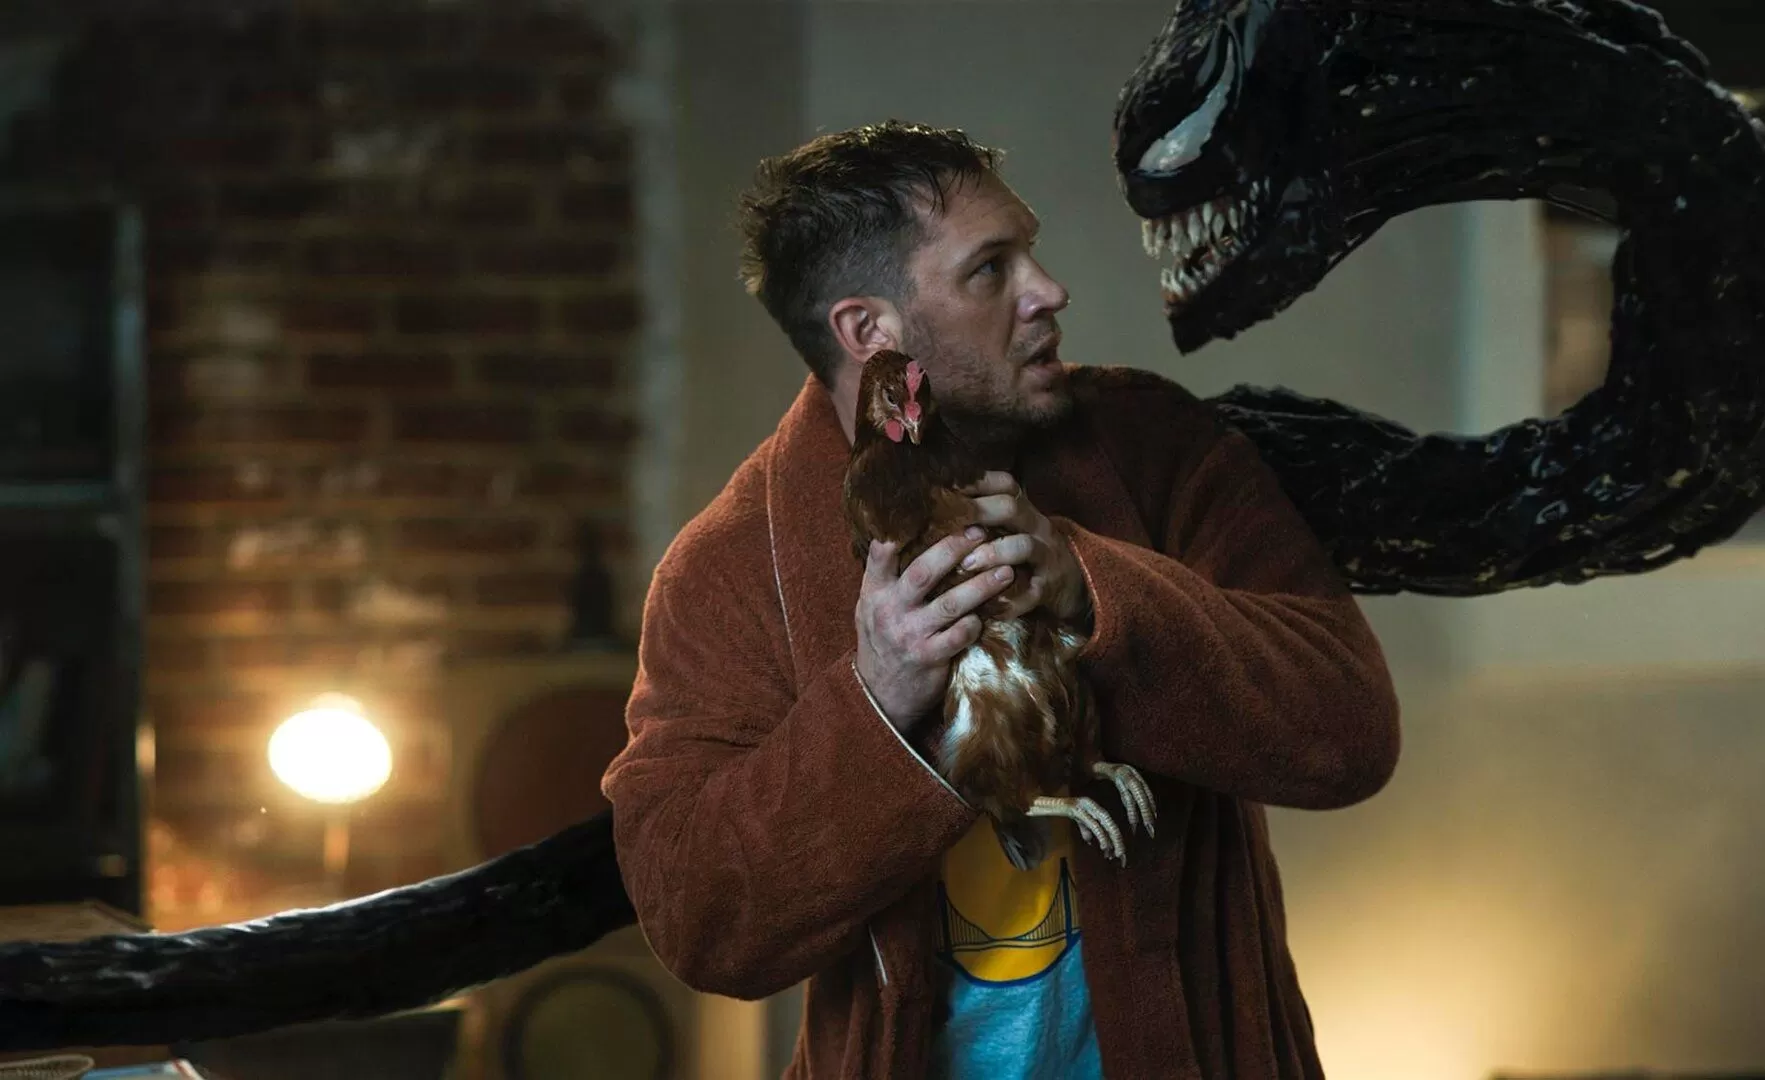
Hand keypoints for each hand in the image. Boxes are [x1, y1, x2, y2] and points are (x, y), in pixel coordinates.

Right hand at [855, 527, 1018, 734]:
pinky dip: (977, 622)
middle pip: (923, 572)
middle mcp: (889, 611)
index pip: (881, 556)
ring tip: (1006, 570)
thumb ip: (886, 578)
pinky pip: (960, 636)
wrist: (878, 695)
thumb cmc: (882, 641)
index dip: (900, 532)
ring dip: (981, 585)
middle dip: (954, 548)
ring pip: (950, 603)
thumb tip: (906, 536)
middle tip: (981, 531)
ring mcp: (909, 635)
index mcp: (874, 592)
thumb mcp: (871, 607)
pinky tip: (991, 614)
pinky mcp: (928, 658)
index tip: (926, 509)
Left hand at [958, 471, 1089, 622]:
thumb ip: (984, 518)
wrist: (1073, 585)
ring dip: (993, 553)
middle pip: (1011, 507)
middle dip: (978, 511)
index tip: (943, 487)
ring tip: (966, 564)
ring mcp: (1045, 556)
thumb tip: (934, 509)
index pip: (1003, 484)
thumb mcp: (1012, 529)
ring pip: (1023, 546)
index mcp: (1024, 509)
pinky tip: (987, 606)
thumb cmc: (1027, 554)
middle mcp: (1036, 526)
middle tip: (946, 520)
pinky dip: (1009, 601)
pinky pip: (1030, 594)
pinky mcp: (1048, 588)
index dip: (974, 483)